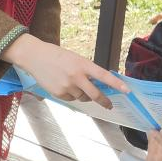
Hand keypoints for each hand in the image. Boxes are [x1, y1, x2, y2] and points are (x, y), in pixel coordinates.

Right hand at [3, 34, 129, 107]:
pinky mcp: (59, 94)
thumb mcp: (75, 58)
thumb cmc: (57, 55)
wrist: (34, 57)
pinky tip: (63, 85)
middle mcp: (76, 76)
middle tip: (110, 105)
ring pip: (82, 98)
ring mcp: (67, 86)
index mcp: (83, 64)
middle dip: (104, 101)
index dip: (116, 84)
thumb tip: (98, 85)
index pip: (103, 76)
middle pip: (95, 95)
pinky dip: (71, 95)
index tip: (126, 90)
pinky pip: (71, 99)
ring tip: (74, 84)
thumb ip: (86, 71)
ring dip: (83, 95)